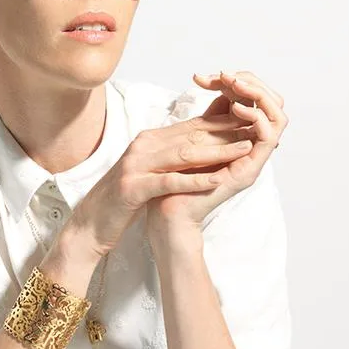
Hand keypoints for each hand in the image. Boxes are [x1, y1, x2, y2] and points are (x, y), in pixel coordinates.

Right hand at [67, 88, 264, 260]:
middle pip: (191, 135)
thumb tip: (203, 145)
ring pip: (183, 153)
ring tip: (245, 149)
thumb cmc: (124, 200)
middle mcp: (142, 146)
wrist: (90, 225)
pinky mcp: (131, 187)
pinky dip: (194, 180)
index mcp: (149, 141)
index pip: (192, 126)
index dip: (223, 123)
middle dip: (227, 132)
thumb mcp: (151, 171)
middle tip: (257, 129)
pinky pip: (168, 181)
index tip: (251, 123)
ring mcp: (135, 165)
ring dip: (217, 151)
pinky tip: (217, 180)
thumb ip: (172, 155)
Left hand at [146, 69, 287, 234]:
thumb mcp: (193, 138)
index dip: (241, 81)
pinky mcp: (251, 170)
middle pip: (275, 105)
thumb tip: (218, 87)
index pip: (257, 100)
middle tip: (228, 75)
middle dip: (254, 83)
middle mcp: (252, 148)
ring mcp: (254, 160)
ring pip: (279, 117)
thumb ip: (209, 117)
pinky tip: (237, 107)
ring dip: (259, 95)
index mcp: (241, 139)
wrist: (167, 211)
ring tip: (235, 84)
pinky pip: (269, 137)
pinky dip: (257, 117)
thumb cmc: (175, 178)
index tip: (214, 75)